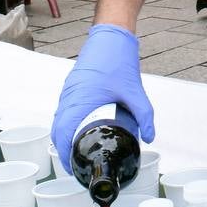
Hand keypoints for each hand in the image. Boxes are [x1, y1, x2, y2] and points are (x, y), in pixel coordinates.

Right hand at [51, 24, 155, 170]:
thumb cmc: (118, 61)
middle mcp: (68, 98)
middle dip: (65, 151)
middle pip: (58, 132)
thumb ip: (144, 115)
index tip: (75, 169)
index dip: (65, 156)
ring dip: (65, 138)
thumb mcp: (135, 92)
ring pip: (60, 121)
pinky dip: (67, 125)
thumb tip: (149, 138)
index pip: (62, 136)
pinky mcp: (72, 87)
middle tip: (80, 166)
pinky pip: (64, 111)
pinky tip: (80, 130)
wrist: (110, 36)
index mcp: (78, 102)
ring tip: (80, 153)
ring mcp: (68, 92)